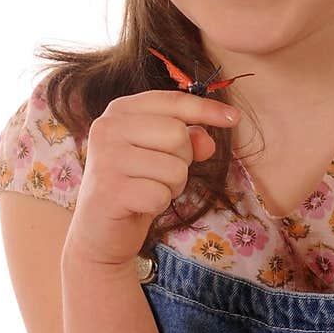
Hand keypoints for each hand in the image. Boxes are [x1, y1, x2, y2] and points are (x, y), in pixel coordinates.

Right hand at [64, 89, 239, 268]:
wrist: (99, 231)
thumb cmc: (134, 185)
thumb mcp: (163, 155)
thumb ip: (188, 140)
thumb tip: (209, 141)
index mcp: (120, 111)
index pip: (173, 101)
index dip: (206, 109)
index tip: (234, 117)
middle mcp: (108, 128)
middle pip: (178, 134)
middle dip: (182, 160)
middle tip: (158, 174)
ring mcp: (106, 158)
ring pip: (174, 167)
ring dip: (171, 185)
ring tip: (147, 189)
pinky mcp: (110, 190)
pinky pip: (161, 194)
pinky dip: (159, 204)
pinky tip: (139, 205)